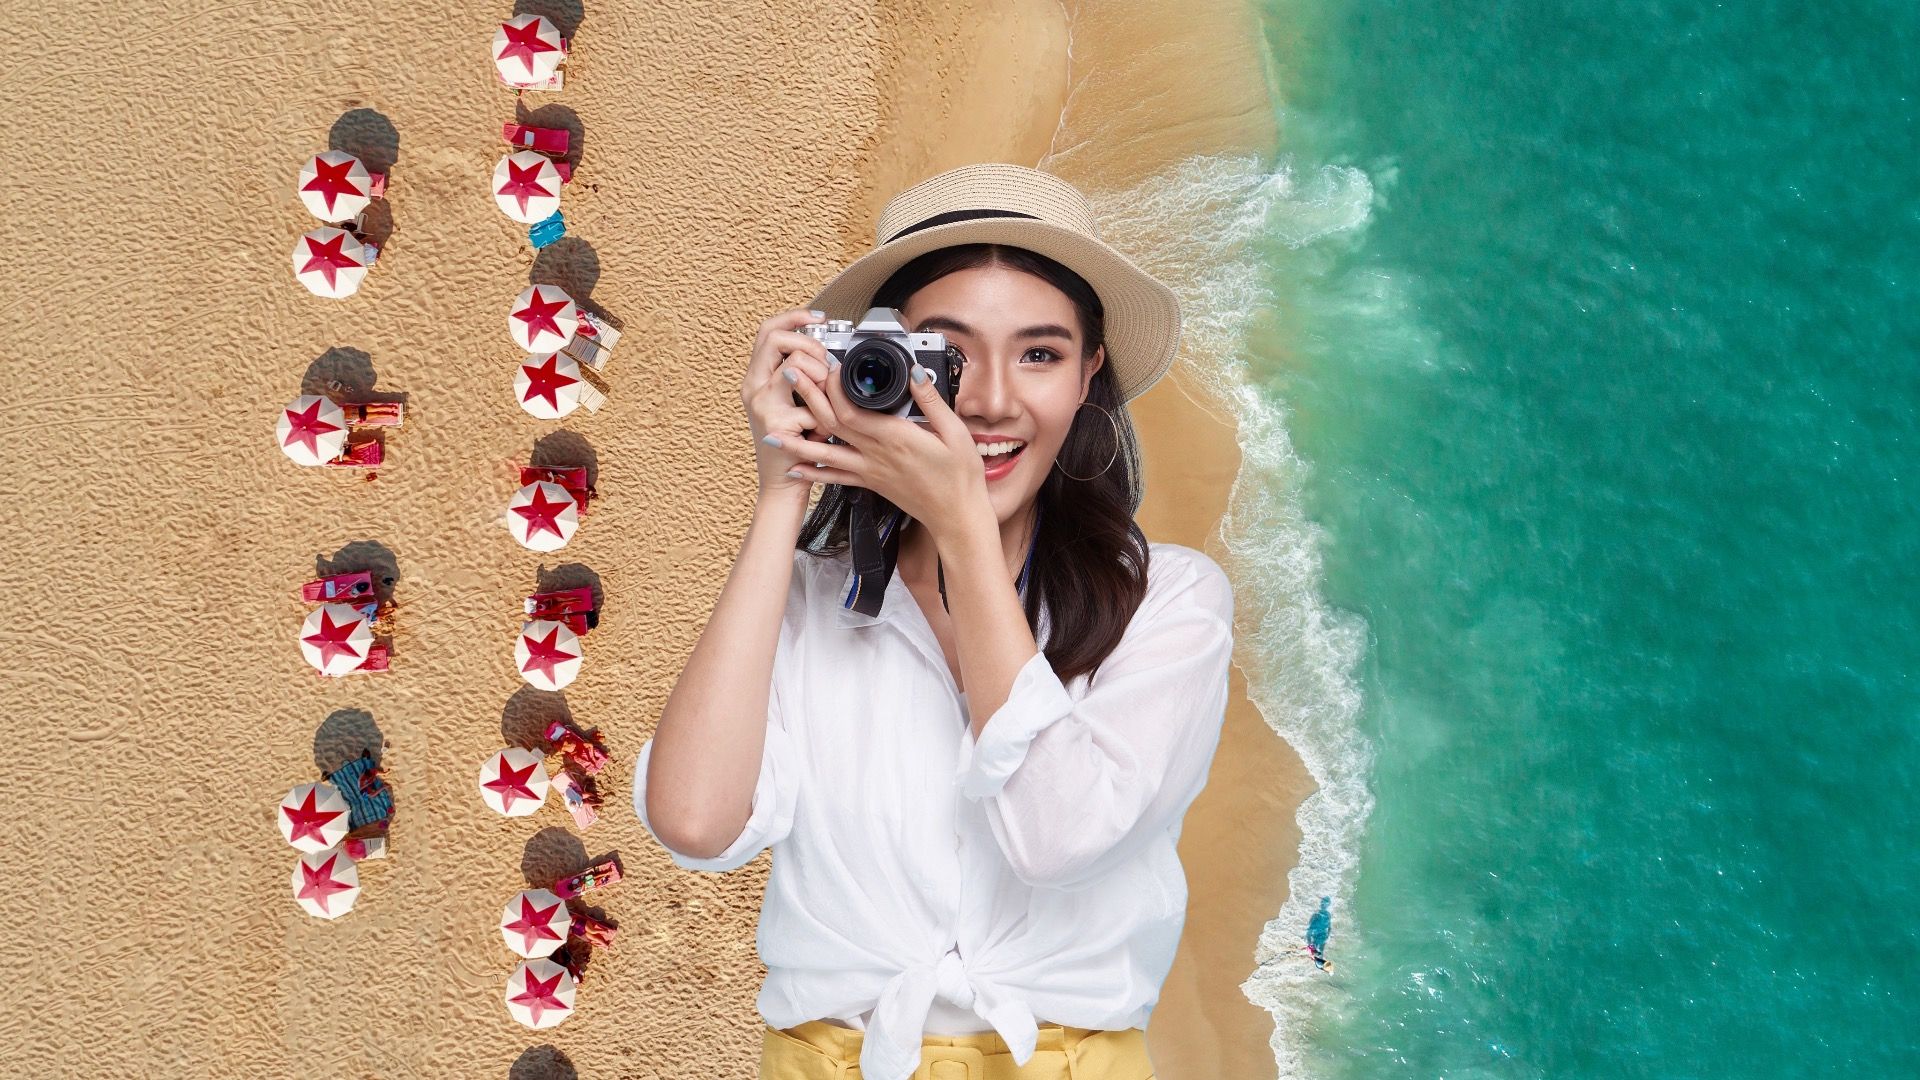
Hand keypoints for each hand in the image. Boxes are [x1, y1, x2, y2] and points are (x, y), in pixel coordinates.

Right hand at [743, 307, 838, 498]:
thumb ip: (802, 377)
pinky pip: (812, 405)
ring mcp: (761, 404)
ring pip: (795, 365)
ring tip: (824, 401)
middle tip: (824, 365)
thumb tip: (827, 353)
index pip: (768, 331)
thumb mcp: (794, 403)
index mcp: (757, 378)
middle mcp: (753, 387)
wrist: (783, 483)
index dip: (793, 317)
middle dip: (809, 345)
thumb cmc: (794, 443)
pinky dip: (824, 419)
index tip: (818, 317)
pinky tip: (819, 432)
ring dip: (820, 378)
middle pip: (776, 339)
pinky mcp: (775, 423)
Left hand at [781, 347, 992, 544]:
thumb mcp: (955, 432)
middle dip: (808, 399)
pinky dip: (813, 472)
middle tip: (789, 376)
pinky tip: (795, 467)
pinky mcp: (870, 483)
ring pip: (825, 454)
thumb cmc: (959, 477)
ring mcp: (870, 471)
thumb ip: (931, 401)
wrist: (956, 518)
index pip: (852, 411)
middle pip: (831, 424)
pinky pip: (835, 478)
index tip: (828, 367)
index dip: (834, 389)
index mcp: (895, 438)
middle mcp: (876, 455)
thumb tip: (915, 373)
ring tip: (771, 430)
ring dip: (797, 441)